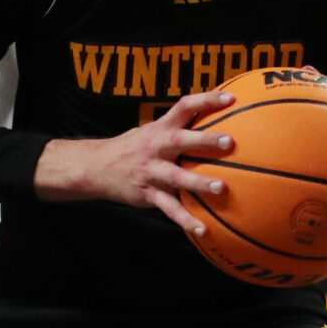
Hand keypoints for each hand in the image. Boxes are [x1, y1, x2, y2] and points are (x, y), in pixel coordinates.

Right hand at [35, 89, 235, 235]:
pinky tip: (202, 229)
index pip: (184, 106)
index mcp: (160, 128)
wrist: (95, 167)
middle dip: (205, 140)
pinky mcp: (147, 193)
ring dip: (199, 183)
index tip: (230, 97)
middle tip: (229, 142)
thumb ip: (176, 127)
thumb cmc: (133, 148)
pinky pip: (169, 208)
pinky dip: (185, 219)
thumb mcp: (150, 131)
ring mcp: (151, 171)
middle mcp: (155, 147)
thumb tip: (212, 118)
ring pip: (177, 177)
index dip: (206, 100)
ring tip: (221, 188)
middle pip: (181, 140)